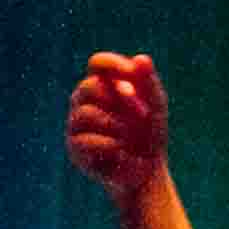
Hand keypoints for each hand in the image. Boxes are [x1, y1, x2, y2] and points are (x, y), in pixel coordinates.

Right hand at [65, 51, 169, 197]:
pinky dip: (110, 146)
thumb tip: (141, 59)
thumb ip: (148, 82)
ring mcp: (76, 124)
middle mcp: (84, 101)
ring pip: (86, 113)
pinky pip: (86, 140)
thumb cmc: (148, 133)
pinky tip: (121, 152)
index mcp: (103, 85)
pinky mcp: (74, 148)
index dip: (112, 65)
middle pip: (89, 86)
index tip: (131, 74)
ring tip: (130, 138)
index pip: (98, 63)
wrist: (146, 170)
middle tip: (143, 115)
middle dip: (121, 100)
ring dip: (117, 125)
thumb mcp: (155, 105)